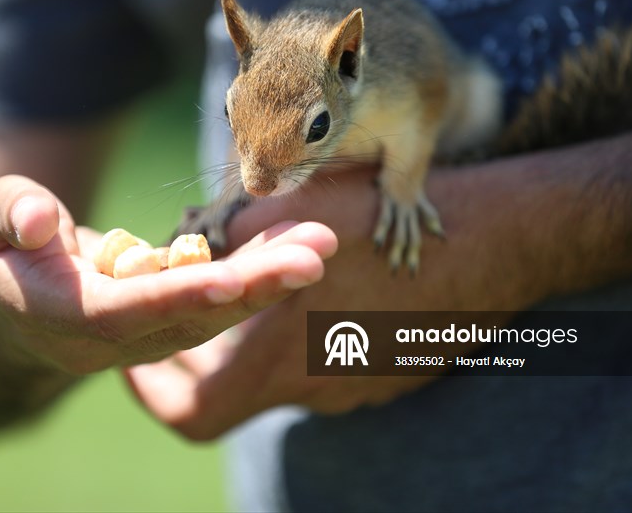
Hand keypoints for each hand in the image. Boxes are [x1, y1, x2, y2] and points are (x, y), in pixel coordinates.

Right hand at [0, 174, 339, 377]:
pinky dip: (260, 266)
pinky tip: (301, 237)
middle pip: (193, 315)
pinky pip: (221, 293)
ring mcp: (150, 332)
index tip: (232, 280)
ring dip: (272, 276)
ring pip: (217, 309)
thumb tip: (40, 221)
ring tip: (322, 240)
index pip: (128, 311)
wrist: (12, 307)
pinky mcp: (171, 316)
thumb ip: (9, 216)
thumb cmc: (0, 254)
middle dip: (256, 287)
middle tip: (314, 255)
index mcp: (66, 316)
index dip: (179, 296)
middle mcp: (117, 337)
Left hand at [125, 164, 536, 438]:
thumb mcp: (291, 217)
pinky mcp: (388, 376)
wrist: (493, 244)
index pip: (192, 415)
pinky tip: (321, 291)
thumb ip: (227, 238)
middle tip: (193, 308)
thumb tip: (185, 243)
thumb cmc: (385, 223)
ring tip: (256, 287)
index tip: (139, 364)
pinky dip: (306, 338)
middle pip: (237, 391)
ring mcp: (355, 388)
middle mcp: (314, 388)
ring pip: (285, 374)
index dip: (155, 394)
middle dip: (203, 353)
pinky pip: (329, 364)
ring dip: (259, 341)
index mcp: (279, 360)